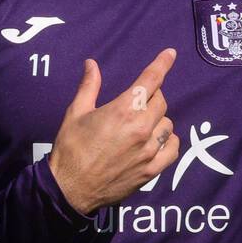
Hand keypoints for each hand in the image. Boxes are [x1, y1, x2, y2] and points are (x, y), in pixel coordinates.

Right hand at [47, 48, 180, 215]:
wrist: (69, 189)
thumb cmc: (70, 149)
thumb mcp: (75, 113)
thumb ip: (89, 86)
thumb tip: (92, 64)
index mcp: (123, 110)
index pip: (151, 80)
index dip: (162, 64)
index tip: (170, 53)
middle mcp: (141, 129)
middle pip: (161, 101)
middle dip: (151, 96)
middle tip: (138, 101)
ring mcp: (149, 151)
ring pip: (167, 124)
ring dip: (158, 119)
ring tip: (143, 124)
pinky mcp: (151, 170)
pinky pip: (172, 149)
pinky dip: (168, 141)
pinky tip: (156, 141)